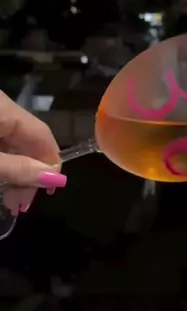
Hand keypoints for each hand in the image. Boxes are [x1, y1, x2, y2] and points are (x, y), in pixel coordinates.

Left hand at [0, 92, 65, 214]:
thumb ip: (19, 169)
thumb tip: (56, 177)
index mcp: (5, 108)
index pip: (43, 136)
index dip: (51, 165)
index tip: (45, 194)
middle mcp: (0, 105)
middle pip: (27, 140)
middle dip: (29, 172)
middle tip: (19, 205)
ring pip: (10, 143)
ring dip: (13, 171)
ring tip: (8, 199)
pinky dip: (0, 161)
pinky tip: (0, 178)